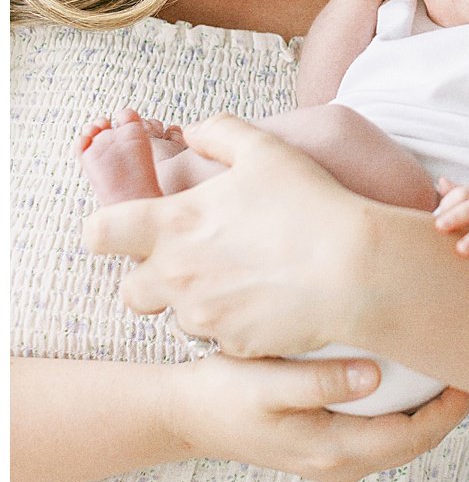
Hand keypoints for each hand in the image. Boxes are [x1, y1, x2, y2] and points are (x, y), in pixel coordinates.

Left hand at [85, 123, 377, 357]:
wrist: (357, 272)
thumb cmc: (311, 205)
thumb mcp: (265, 150)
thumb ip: (219, 133)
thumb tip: (193, 133)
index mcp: (171, 224)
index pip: (99, 233)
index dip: (108, 232)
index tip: (129, 231)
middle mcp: (176, 276)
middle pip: (130, 292)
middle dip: (151, 281)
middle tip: (190, 267)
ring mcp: (204, 317)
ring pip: (178, 319)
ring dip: (198, 305)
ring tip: (242, 285)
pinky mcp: (236, 347)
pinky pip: (223, 342)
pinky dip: (238, 328)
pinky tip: (269, 307)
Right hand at [161, 353, 468, 481]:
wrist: (185, 417)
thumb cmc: (222, 394)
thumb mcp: (267, 383)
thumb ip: (320, 382)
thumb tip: (374, 378)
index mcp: (335, 453)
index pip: (415, 435)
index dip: (451, 408)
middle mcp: (343, 466)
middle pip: (416, 441)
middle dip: (450, 408)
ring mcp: (335, 461)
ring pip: (401, 438)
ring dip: (429, 409)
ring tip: (451, 368)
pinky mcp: (328, 449)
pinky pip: (381, 433)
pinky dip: (403, 409)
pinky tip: (411, 377)